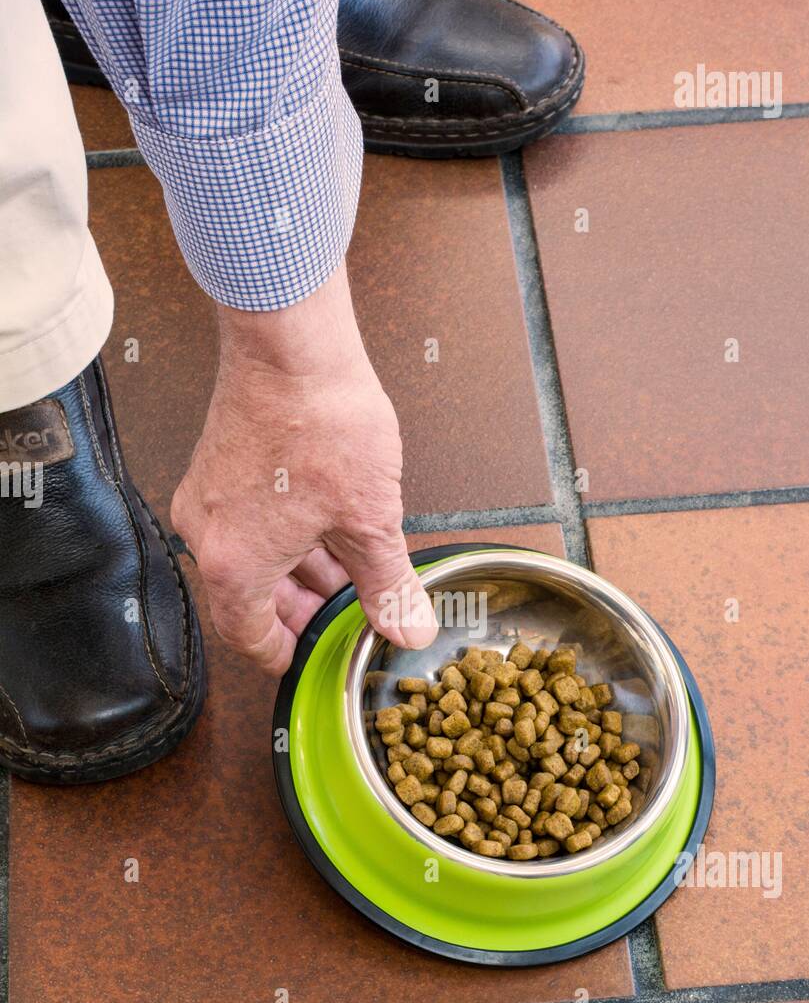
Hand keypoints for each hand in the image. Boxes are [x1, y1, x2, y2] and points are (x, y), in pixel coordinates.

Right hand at [171, 262, 438, 675]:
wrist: (293, 344)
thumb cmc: (320, 420)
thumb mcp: (371, 521)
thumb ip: (388, 584)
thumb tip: (407, 627)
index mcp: (236, 566)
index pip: (250, 638)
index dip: (286, 655)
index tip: (310, 658)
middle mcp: (207, 535)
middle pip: (250, 599)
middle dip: (303, 609)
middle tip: (346, 612)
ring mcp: (207, 498)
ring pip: (252, 557)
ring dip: (299, 570)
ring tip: (350, 567)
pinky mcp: (217, 466)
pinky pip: (247, 521)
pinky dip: (286, 535)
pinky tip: (329, 524)